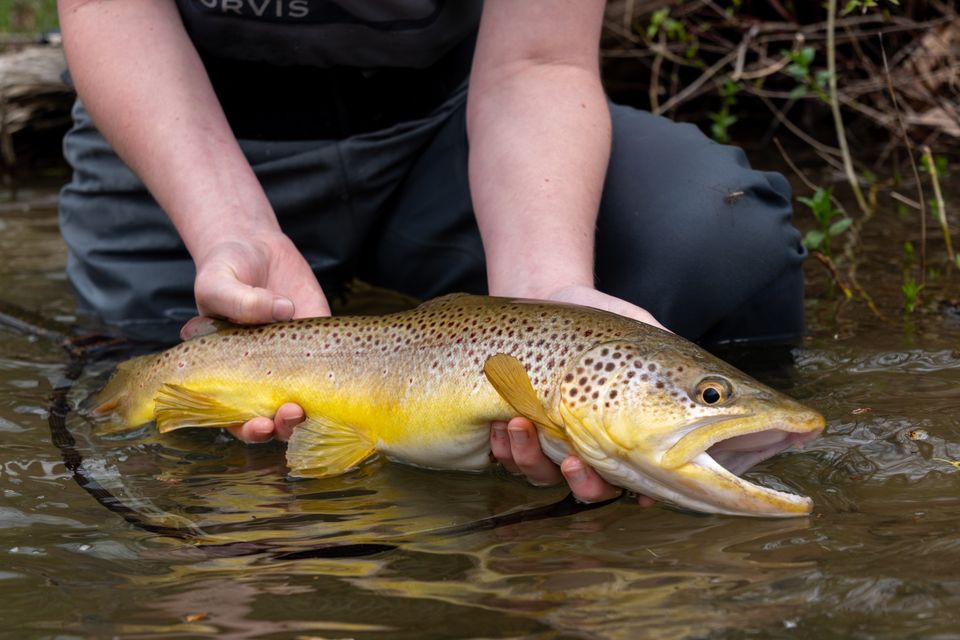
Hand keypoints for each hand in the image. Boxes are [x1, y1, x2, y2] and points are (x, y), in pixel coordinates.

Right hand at [180, 231, 327, 442]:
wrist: (254, 246)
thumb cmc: (225, 270)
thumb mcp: (217, 283)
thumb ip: (238, 301)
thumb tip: (281, 311)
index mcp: (228, 372)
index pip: (237, 416)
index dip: (248, 428)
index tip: (260, 424)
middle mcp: (263, 374)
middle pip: (276, 418)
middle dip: (285, 426)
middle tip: (292, 411)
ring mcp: (295, 360)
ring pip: (309, 401)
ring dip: (314, 410)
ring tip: (313, 402)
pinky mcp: (321, 340)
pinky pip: (335, 365)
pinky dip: (341, 376)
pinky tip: (342, 371)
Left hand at [490, 285, 663, 504]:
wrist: (546, 299)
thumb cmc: (602, 319)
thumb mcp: (643, 329)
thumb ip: (673, 357)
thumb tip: (713, 383)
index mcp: (628, 432)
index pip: (644, 478)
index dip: (647, 495)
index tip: (644, 496)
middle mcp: (592, 446)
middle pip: (593, 489)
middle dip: (583, 483)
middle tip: (573, 461)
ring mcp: (552, 443)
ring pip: (544, 476)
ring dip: (531, 458)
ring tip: (519, 424)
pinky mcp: (518, 434)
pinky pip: (510, 458)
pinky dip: (506, 445)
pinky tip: (503, 421)